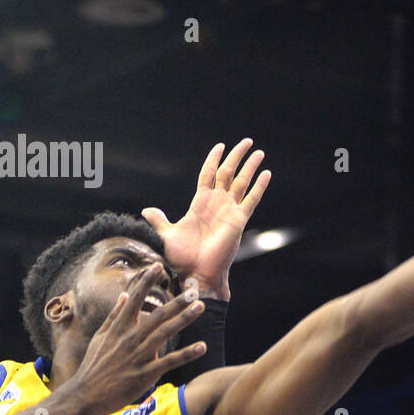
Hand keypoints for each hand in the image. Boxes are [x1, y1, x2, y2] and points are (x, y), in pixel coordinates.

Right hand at [57, 263, 207, 414]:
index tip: (158, 266)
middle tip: (194, 291)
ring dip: (184, 319)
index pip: (135, 299)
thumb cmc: (94, 365)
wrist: (85, 394)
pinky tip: (202, 346)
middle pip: (157, 315)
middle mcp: (130, 338)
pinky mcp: (145, 373)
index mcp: (119, 328)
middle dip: (176, 302)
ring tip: (200, 308)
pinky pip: (170, 362)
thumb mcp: (101, 337)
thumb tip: (125, 295)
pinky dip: (187, 354)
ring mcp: (138, 355)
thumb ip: (114, 316)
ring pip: (165, 333)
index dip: (146, 282)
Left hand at [141, 139, 270, 299]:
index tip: (221, 145)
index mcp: (200, 204)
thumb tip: (147, 211)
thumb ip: (160, 221)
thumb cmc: (182, 258)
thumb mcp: (167, 234)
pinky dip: (259, 187)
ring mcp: (229, 211)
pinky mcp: (239, 220)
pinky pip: (251, 200)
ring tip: (259, 152)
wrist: (196, 272)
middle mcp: (217, 204)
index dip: (214, 159)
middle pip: (229, 173)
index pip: (209, 174)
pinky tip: (266, 173)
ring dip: (250, 166)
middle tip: (247, 141)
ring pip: (242, 182)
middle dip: (237, 156)